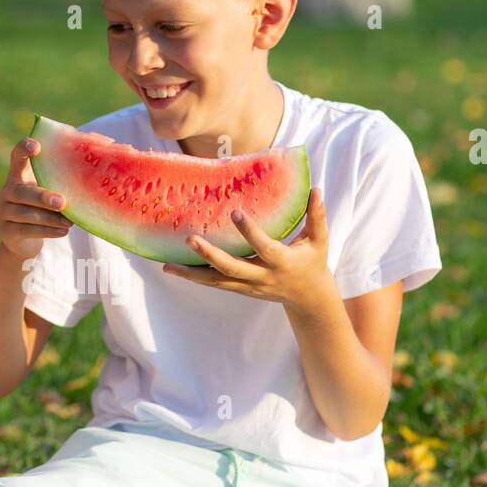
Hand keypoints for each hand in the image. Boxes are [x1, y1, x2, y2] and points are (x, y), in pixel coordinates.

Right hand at [0, 137, 71, 259]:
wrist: (22, 238)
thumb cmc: (44, 205)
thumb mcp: (52, 187)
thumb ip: (69, 169)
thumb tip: (107, 144)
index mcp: (19, 175)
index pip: (17, 156)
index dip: (24, 149)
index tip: (37, 146)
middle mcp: (8, 191)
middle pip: (21, 191)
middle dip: (42, 197)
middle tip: (62, 202)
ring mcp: (5, 212)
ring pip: (26, 214)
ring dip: (50, 218)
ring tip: (70, 221)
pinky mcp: (8, 231)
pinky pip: (28, 230)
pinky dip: (48, 231)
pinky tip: (64, 231)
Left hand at [163, 187, 333, 312]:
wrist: (308, 298)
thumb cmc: (313, 262)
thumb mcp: (319, 241)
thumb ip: (316, 216)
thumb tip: (315, 189)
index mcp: (282, 262)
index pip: (264, 247)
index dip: (249, 231)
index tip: (234, 212)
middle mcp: (262, 277)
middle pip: (232, 269)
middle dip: (210, 256)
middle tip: (190, 240)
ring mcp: (249, 286)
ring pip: (217, 282)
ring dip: (192, 274)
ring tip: (168, 266)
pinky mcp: (240, 289)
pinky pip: (214, 284)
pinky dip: (195, 277)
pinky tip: (174, 269)